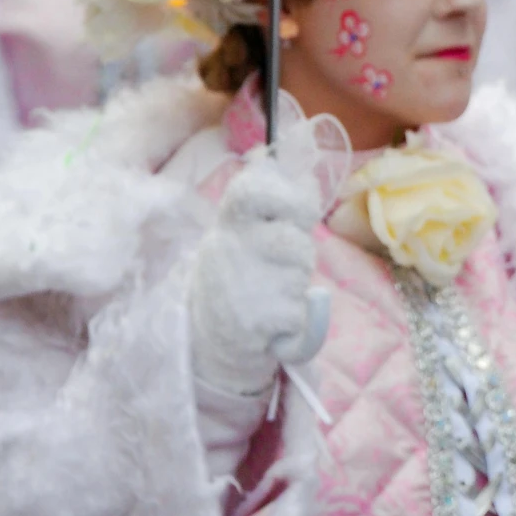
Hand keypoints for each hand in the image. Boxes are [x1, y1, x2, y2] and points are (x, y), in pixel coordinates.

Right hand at [189, 155, 323, 399]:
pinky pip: (303, 311)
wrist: (210, 340)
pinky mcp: (256, 319)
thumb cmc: (238, 278)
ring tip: (270, 292)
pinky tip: (274, 321)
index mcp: (228, 224)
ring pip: (301, 273)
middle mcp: (229, 250)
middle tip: (278, 266)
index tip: (300, 212)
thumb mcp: (242, 233)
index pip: (251, 192)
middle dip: (299, 252)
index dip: (285, 196)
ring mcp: (241, 284)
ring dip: (297, 284)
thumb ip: (270, 205)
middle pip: (295, 240)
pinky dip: (301, 319)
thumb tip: (304, 175)